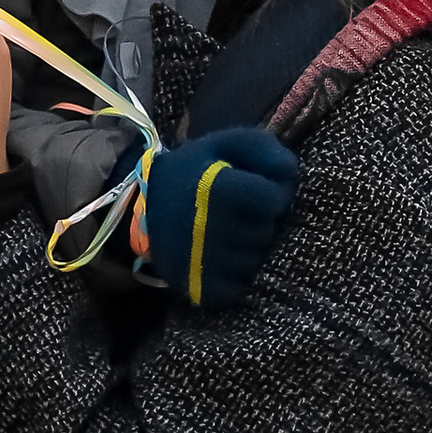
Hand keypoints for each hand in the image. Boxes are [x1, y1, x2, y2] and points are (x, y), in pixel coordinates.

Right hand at [138, 127, 301, 310]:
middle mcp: (208, 230)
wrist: (141, 206)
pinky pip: (239, 284)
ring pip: (254, 260)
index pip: (272, 200)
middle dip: (257, 220)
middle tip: (232, 210)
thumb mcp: (225, 143)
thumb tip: (289, 173)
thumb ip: (263, 147)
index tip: (254, 188)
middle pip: (265, 232)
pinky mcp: (201, 289)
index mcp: (214, 190)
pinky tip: (217, 255)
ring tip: (223, 232)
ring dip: (246, 247)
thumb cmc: (194, 171)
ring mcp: (203, 264)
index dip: (270, 193)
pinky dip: (234, 272)